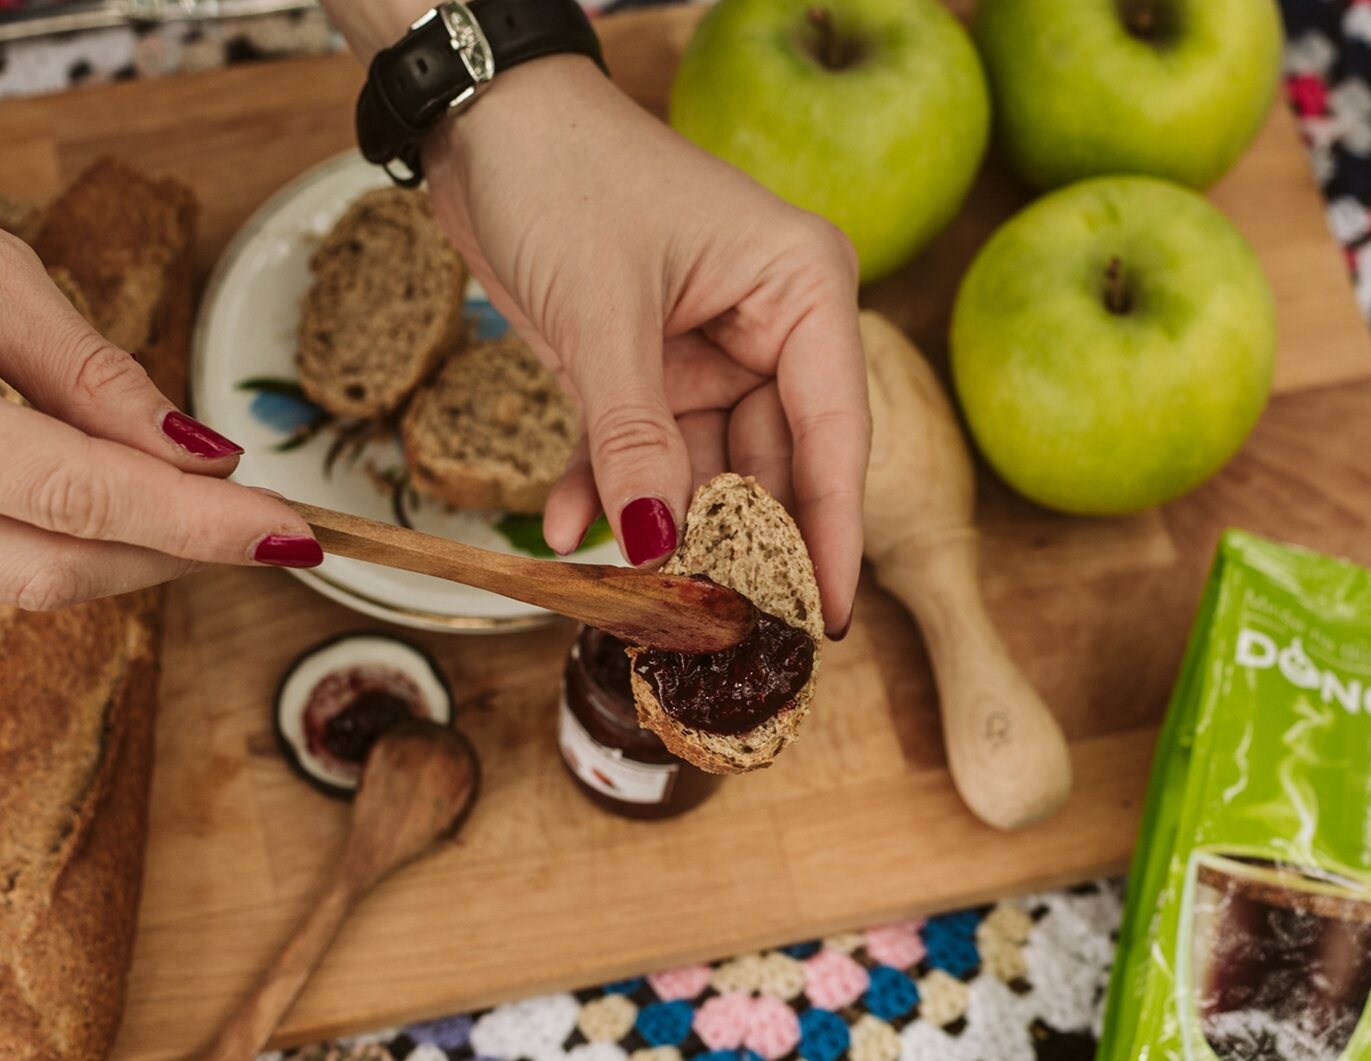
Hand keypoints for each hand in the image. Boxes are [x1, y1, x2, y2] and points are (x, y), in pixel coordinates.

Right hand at [0, 231, 321, 610]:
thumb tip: (200, 453)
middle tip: (253, 512)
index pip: (82, 496)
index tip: (291, 527)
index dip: (197, 522)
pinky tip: (111, 502)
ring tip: (185, 500)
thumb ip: (89, 373)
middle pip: (56, 569)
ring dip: (125, 553)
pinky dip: (67, 543)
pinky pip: (0, 564)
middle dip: (173, 549)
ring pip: (26, 582)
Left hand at [423, 58, 869, 636]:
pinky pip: (637, 450)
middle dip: (732, 545)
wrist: (479, 122)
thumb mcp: (602, 312)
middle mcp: (769, 325)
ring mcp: (707, 351)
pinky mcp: (648, 367)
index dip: (830, 533)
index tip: (827, 619)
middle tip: (715, 628)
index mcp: (800, 290)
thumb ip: (632, 437)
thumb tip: (658, 548)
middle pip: (772, 465)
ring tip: (631, 598)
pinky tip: (562, 530)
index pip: (834, 433)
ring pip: (699, 470)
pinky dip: (601, 488)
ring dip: (657, 527)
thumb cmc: (563, 170)